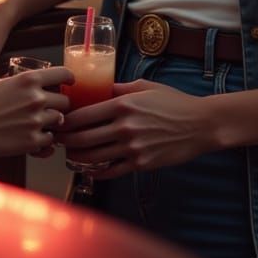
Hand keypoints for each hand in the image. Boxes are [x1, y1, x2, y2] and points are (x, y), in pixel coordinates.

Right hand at [0, 66, 72, 156]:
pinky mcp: (32, 141)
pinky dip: (44, 142)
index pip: (63, 74)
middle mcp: (36, 98)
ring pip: (59, 121)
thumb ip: (22, 84)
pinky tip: (33, 140)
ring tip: (38, 126)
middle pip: (65, 102)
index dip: (69, 80)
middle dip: (59, 106)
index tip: (70, 84)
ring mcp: (36, 121)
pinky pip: (50, 142)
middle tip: (50, 111)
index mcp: (29, 80)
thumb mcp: (2, 83)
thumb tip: (35, 84)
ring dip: (52, 124)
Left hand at [55, 79, 216, 177]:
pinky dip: (97, 171)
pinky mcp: (141, 163)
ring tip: (70, 153)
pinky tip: (90, 169)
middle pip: (83, 138)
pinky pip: (112, 170)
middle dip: (66, 140)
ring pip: (94, 156)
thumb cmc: (173, 102)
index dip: (66, 120)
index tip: (59, 121)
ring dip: (77, 156)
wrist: (200, 124)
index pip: (84, 115)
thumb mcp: (144, 87)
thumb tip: (99, 88)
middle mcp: (124, 127)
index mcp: (122, 105)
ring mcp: (132, 148)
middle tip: (58, 139)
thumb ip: (119, 89)